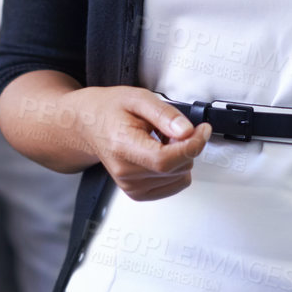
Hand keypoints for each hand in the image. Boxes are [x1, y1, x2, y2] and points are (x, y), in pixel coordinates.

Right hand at [68, 86, 211, 200]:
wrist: (89, 124)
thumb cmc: (110, 110)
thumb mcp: (138, 98)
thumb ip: (164, 114)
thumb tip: (186, 131)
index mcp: (123, 147)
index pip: (166, 160)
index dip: (192, 145)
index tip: (202, 130)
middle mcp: (126, 173)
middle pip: (177, 168)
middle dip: (186, 145)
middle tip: (173, 127)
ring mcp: (131, 186)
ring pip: (180, 177)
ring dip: (180, 157)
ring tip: (161, 139)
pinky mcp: (138, 193)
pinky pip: (174, 184)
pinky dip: (175, 168)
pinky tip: (160, 152)